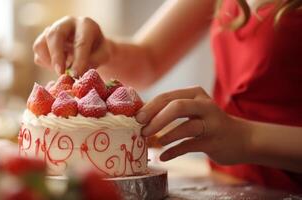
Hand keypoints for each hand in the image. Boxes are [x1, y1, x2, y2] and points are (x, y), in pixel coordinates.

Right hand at [32, 16, 111, 76]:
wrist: (90, 47)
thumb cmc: (97, 51)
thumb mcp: (103, 55)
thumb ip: (93, 61)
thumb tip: (76, 72)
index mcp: (86, 25)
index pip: (81, 42)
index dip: (79, 59)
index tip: (77, 74)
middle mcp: (66, 23)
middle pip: (54, 35)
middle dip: (56, 56)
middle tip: (60, 72)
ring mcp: (51, 30)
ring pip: (40, 44)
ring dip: (49, 61)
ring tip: (62, 70)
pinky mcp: (42, 40)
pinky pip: (38, 53)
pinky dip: (46, 63)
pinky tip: (58, 66)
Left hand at [135, 86, 250, 164]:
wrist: (242, 139)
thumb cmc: (210, 124)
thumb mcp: (194, 110)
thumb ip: (172, 109)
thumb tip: (141, 117)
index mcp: (195, 94)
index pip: (167, 96)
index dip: (149, 107)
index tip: (136, 118)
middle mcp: (205, 105)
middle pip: (176, 107)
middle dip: (156, 119)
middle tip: (142, 130)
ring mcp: (212, 124)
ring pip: (186, 127)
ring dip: (166, 135)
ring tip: (154, 142)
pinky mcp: (214, 142)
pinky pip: (190, 146)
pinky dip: (173, 152)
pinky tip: (163, 157)